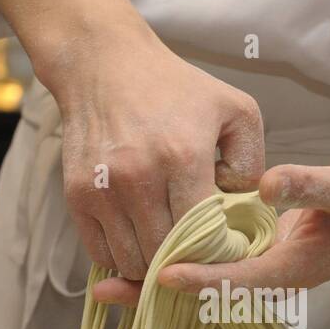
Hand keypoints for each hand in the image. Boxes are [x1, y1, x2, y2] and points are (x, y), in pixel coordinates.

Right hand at [0, 0, 263, 281]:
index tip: (223, 245)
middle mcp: (139, 176)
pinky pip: (101, 252)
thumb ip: (252, 163)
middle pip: (168, 255)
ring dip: (152, 264)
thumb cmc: (176, 89)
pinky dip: (121, 256)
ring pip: (133, 261)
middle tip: (196, 252)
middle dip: (186, 261)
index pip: (204, 234)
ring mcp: (103, 189)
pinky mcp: (77, 196)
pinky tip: (138, 238)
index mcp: (183, 156)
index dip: (217, 249)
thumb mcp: (235, 110)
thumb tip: (241, 208)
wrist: (104, 64)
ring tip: (166, 246)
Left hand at [94, 103, 329, 303]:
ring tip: (103, 284)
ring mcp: (255, 269)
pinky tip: (134, 255)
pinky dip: (170, 263)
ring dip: (155, 284)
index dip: (199, 278)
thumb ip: (307, 185)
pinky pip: (203, 267)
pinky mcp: (248, 257)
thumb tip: (264, 185)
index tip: (161, 273)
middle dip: (159, 292)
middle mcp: (267, 276)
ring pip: (198, 283)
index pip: (236, 280)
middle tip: (107, 290)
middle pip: (205, 292)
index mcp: (289, 267)